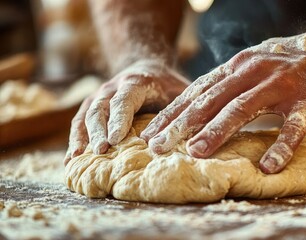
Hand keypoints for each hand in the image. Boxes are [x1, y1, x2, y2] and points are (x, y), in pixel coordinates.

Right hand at [64, 60, 188, 164]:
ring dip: (83, 138)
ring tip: (79, 160)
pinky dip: (75, 139)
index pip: (124, 100)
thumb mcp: (181, 91)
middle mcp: (112, 87)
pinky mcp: (92, 106)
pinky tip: (72, 160)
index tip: (116, 139)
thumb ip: (185, 109)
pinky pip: (79, 122)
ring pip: (86, 116)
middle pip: (101, 109)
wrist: (146, 69)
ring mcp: (99, 96)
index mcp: (135, 83)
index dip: (119, 119)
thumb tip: (194, 136)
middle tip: (100, 153)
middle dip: (98, 131)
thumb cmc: (166, 85)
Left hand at [140, 32, 305, 173]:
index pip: (197, 91)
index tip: (149, 133)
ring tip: (195, 153)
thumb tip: (201, 102)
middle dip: (181, 125)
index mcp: (238, 66)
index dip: (172, 113)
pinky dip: (280, 147)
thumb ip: (230, 81)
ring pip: (243, 109)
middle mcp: (253, 73)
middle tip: (157, 147)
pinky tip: (268, 167)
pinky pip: (293, 127)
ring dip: (217, 131)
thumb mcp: (254, 63)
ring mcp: (281, 86)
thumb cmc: (293, 61)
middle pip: (210, 100)